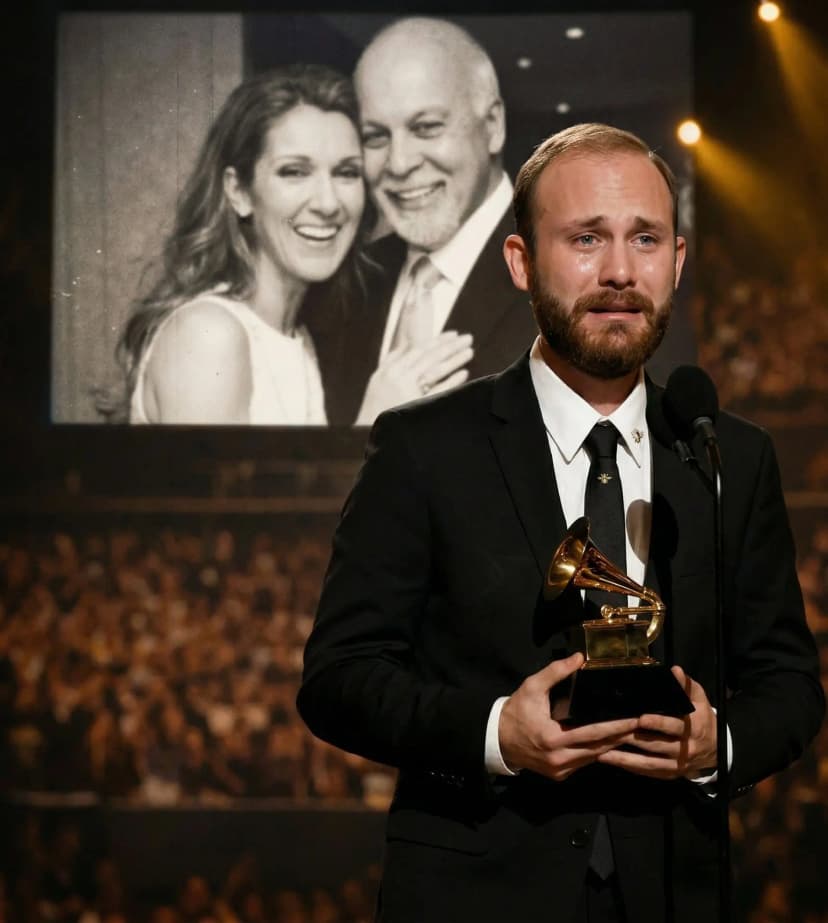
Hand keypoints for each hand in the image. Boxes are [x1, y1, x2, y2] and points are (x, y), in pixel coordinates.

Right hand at [355, 332, 473, 424]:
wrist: (363, 434)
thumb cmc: (374, 409)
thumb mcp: (379, 382)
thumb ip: (393, 362)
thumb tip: (408, 346)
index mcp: (389, 370)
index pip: (417, 349)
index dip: (436, 341)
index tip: (453, 334)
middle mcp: (397, 377)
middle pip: (428, 357)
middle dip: (449, 346)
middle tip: (468, 338)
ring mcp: (406, 392)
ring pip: (434, 370)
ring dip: (453, 359)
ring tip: (470, 351)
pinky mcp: (413, 407)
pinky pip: (436, 392)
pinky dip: (451, 382)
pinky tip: (464, 374)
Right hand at [499, 653, 640, 780]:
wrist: (498, 739)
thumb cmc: (516, 711)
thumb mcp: (532, 687)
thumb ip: (556, 672)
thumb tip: (579, 658)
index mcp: (553, 739)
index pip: (593, 733)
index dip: (616, 727)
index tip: (635, 719)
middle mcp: (559, 759)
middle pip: (599, 749)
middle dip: (621, 737)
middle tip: (642, 725)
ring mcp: (560, 770)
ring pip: (594, 758)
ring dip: (612, 746)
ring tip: (632, 733)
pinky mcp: (560, 775)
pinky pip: (585, 763)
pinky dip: (597, 752)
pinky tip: (610, 742)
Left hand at [596, 666, 717, 779]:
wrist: (716, 749)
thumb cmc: (701, 718)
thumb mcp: (699, 699)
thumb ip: (686, 685)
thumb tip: (675, 670)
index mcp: (693, 728)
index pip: (675, 726)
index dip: (658, 723)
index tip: (641, 718)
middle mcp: (685, 748)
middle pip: (658, 745)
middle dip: (634, 739)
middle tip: (612, 732)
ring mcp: (677, 764)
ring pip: (650, 763)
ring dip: (626, 758)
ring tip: (603, 752)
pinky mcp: (669, 773)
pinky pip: (648, 771)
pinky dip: (630, 767)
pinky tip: (611, 760)